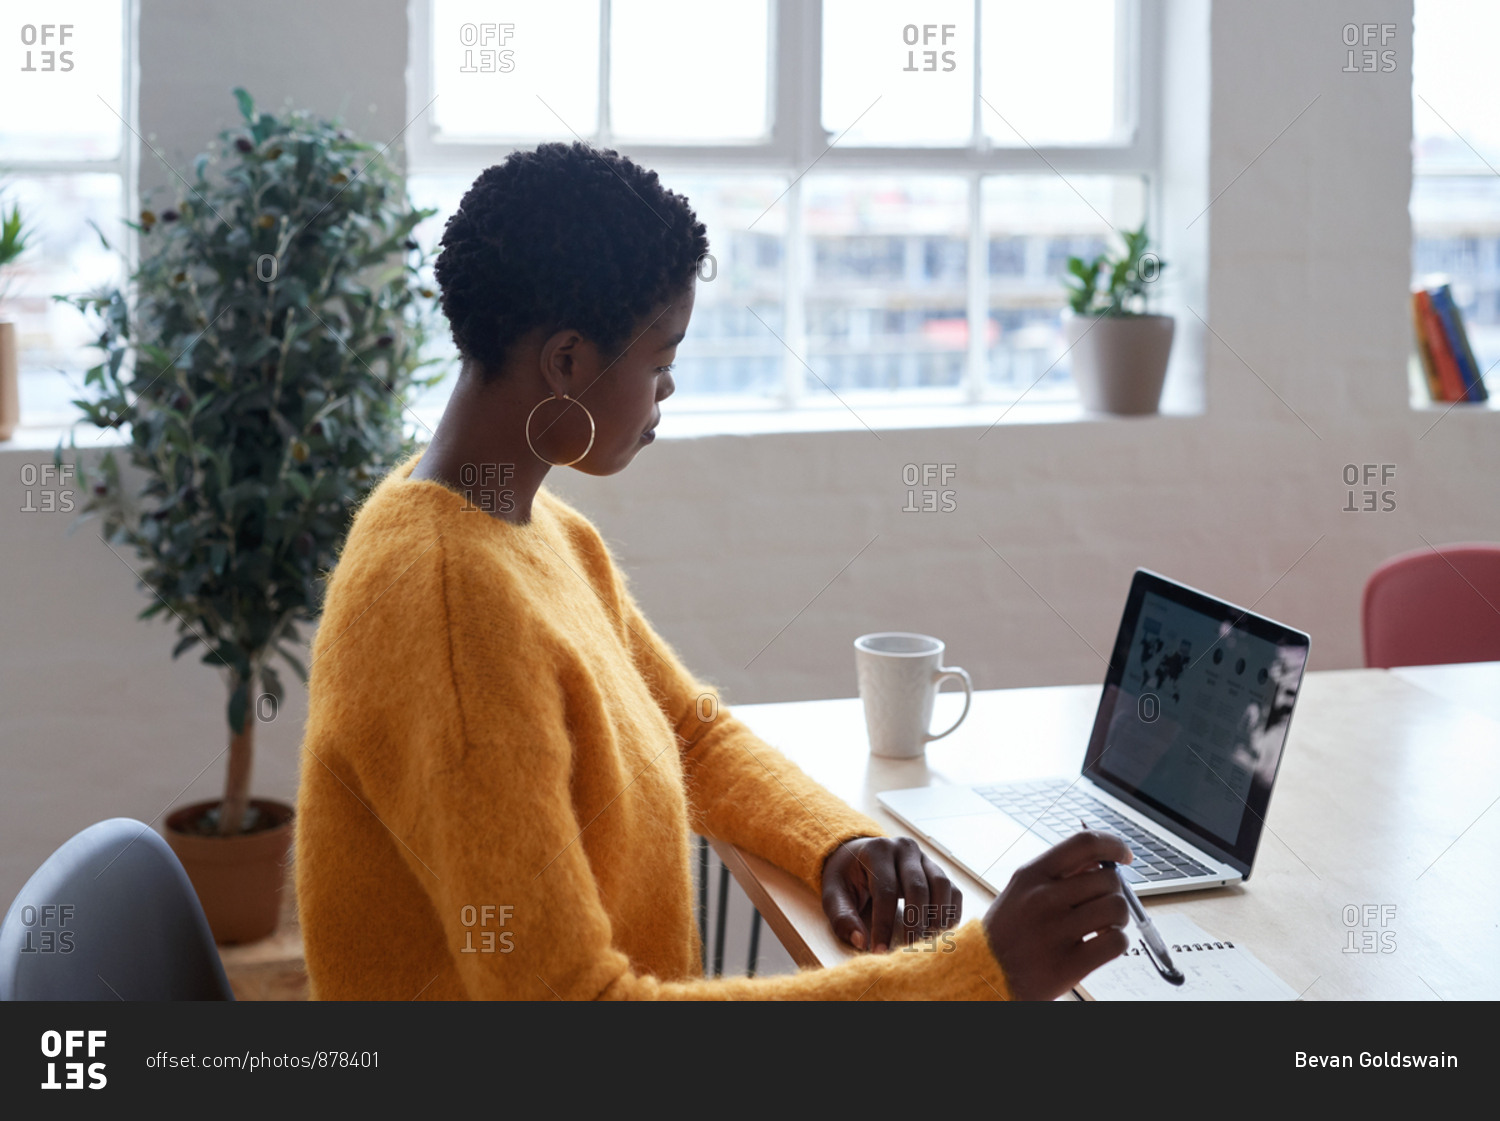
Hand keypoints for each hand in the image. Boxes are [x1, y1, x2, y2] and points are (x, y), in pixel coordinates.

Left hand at [821, 836, 962, 951]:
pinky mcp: (936, 869)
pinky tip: (940, 933)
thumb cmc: (846, 878)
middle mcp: (904, 848)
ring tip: (927, 942)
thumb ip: (842, 917)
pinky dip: (950, 912)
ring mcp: (924, 857)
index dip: (883, 923)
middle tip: (909, 950)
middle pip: (918, 886)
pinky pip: (952, 890)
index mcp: (877, 850)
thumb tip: (860, 941)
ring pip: (941, 885)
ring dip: (938, 917)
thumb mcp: (833, 894)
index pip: (885, 890)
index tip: (879, 951)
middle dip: (915, 922)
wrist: (858, 855)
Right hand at [981, 830, 1132, 999]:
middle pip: (1108, 878)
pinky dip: (1117, 942)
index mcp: (1031, 875)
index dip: (1113, 844)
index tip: (1124, 856)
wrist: (983, 975)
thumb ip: (1058, 874)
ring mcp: (1054, 931)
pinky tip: (1100, 945)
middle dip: (1114, 892)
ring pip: (1117, 908)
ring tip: (1102, 927)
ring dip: (1118, 919)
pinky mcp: (1067, 964)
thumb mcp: (1021, 891)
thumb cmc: (1006, 933)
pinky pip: (1116, 942)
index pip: (1085, 843)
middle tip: (1103, 906)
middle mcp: (1042, 898)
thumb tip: (1100, 861)